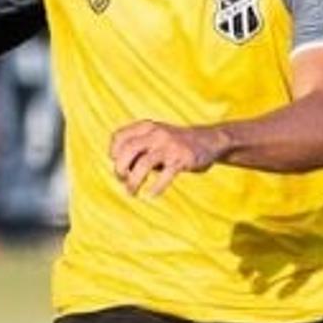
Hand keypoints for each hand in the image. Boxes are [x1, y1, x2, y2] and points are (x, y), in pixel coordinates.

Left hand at [109, 120, 226, 196]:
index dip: (113, 153)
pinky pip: (164, 176)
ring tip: (131, 192)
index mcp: (147, 127)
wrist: (209, 141)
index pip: (119, 137)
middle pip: (128, 150)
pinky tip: (150, 195)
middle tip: (122, 180)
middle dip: (120, 168)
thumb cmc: (174, 145)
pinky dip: (155, 188)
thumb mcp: (154, 139)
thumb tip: (120, 172)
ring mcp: (169, 146)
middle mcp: (156, 134)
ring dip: (133, 182)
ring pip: (143, 165)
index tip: (120, 165)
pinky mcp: (182, 159)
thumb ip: (137, 150)